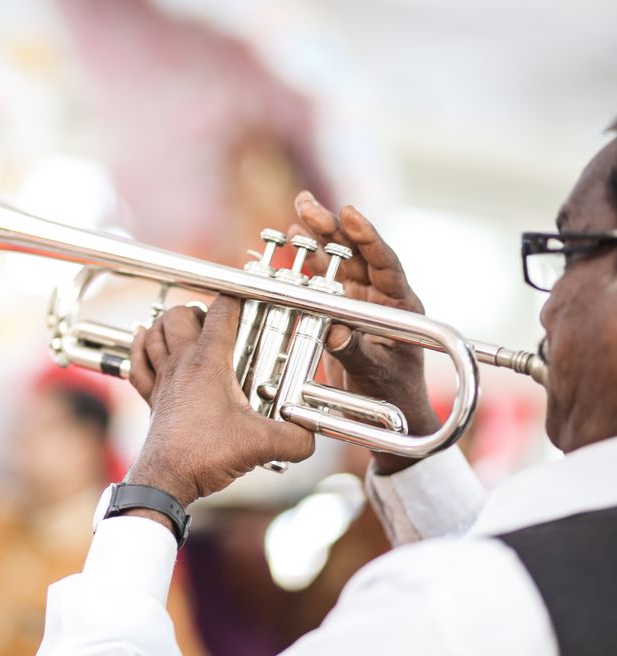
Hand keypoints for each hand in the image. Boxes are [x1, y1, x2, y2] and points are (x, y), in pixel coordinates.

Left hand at [126, 297, 314, 507]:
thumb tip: (312, 436)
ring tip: (187, 327)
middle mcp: (181, 363)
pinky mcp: (151, 398)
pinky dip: (140, 346)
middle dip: (200, 310)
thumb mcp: (262, 445)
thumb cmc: (205, 455)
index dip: (238, 297)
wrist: (166, 479)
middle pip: (180, 314)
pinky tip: (144, 337)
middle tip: (220, 325)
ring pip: (154, 332)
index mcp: (207, 362)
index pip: (221, 312)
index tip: (253, 297)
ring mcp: (162, 379)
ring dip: (169, 324)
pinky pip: (137, 361)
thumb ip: (296, 439)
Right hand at [291, 191, 439, 472]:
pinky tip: (291, 241)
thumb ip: (354, 351)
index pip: (386, 263)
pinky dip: (306, 261)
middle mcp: (381, 296)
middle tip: (307, 205)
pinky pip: (321, 279)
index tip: (350, 215)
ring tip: (298, 213)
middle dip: (332, 227)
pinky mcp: (340, 310)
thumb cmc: (393, 396)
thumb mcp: (374, 375)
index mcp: (401, 305)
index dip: (368, 237)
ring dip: (317, 237)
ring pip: (337, 261)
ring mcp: (359, 301)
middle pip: (356, 253)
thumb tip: (333, 329)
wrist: (390, 414)